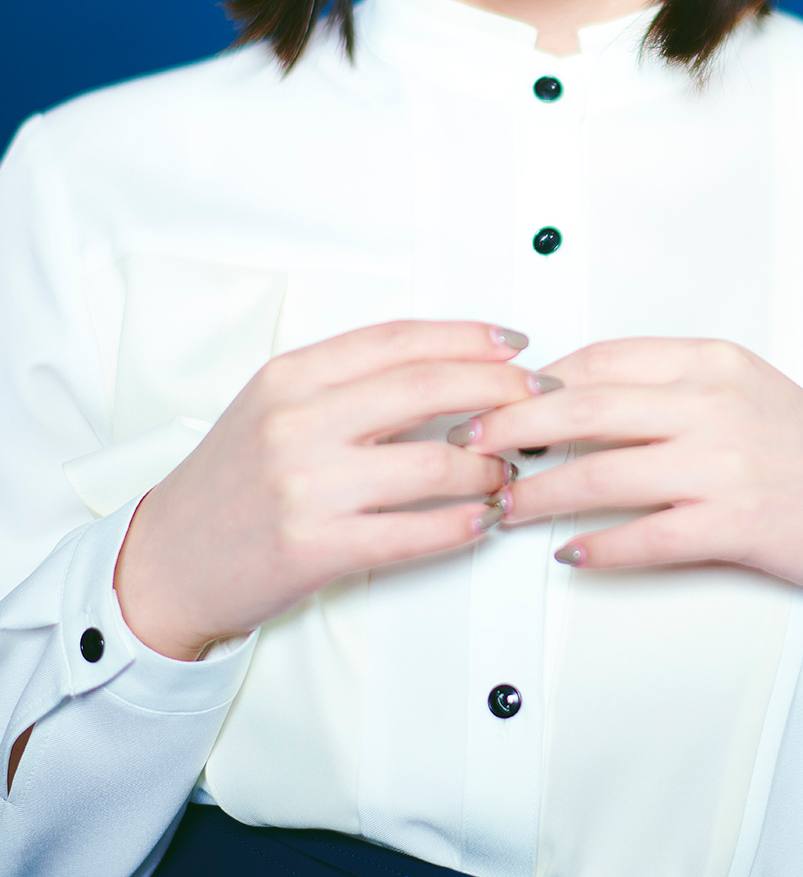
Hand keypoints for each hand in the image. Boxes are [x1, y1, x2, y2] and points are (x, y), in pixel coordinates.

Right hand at [114, 320, 548, 660]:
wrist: (169, 560)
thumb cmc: (231, 480)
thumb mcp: (275, 405)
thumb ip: (349, 382)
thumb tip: (448, 368)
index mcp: (291, 377)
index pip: (398, 339)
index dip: (468, 336)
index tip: (513, 342)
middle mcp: (299, 422)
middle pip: (427, 387)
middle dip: (499, 388)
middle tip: (538, 396)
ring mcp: (309, 486)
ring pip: (434, 461)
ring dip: (490, 464)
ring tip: (509, 468)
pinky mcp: (318, 548)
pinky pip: (417, 531)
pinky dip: (465, 523)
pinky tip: (484, 517)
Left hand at [458, 337, 802, 635]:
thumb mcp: (744, 392)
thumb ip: (669, 386)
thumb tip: (575, 394)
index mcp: (711, 361)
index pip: (600, 358)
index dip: (537, 379)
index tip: (497, 395)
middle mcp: (714, 403)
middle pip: (585, 408)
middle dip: (513, 426)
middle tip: (471, 442)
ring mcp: (725, 465)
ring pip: (602, 474)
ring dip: (539, 494)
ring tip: (503, 505)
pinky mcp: (737, 526)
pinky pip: (645, 538)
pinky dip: (599, 547)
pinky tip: (568, 553)